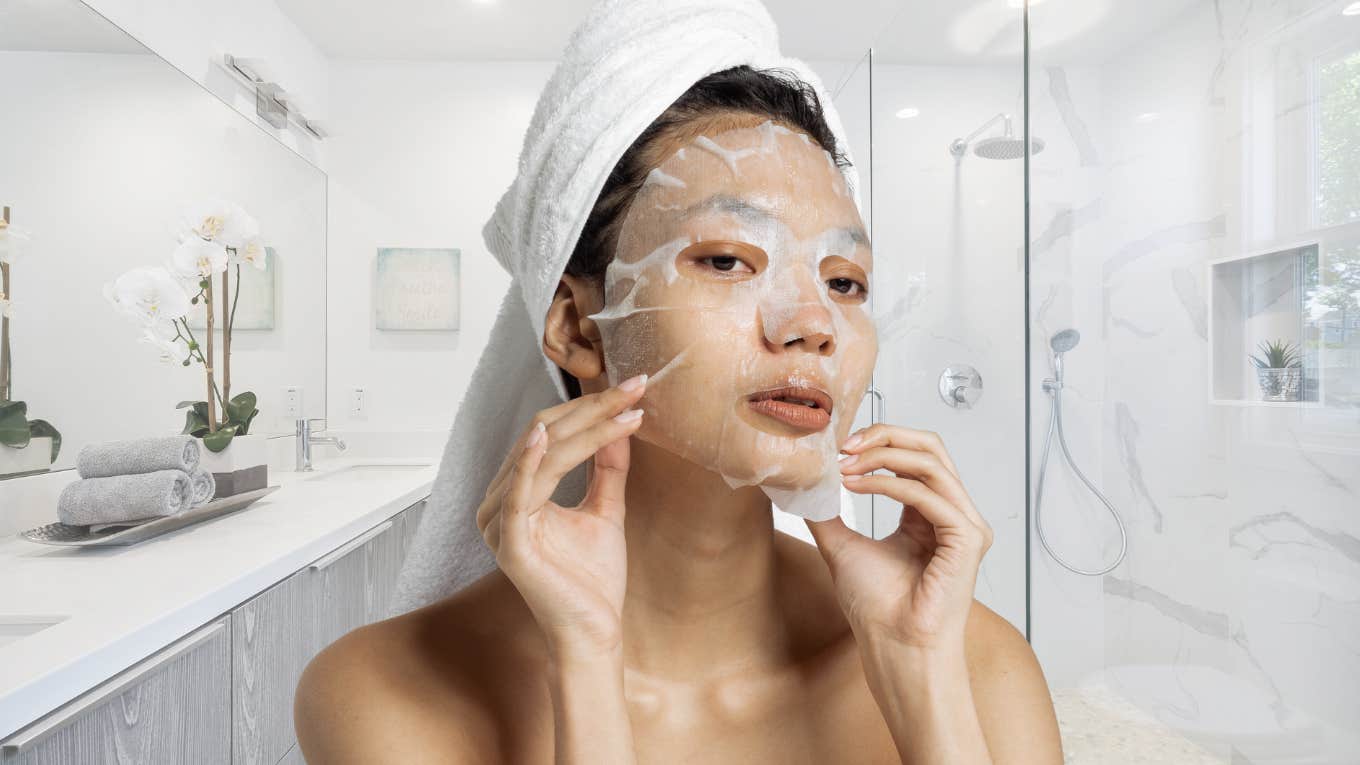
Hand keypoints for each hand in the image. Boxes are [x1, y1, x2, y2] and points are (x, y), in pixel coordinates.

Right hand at [476, 374, 647, 658]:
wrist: (594, 631)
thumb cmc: (593, 579)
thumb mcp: (605, 509)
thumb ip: (607, 467)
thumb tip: (619, 422)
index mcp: (516, 493)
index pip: (549, 433)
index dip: (590, 408)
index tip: (633, 389)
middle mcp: (498, 502)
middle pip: (544, 436)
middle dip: (592, 409)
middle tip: (635, 388)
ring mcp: (498, 522)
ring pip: (542, 456)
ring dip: (585, 428)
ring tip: (625, 410)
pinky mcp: (508, 542)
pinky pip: (518, 493)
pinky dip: (529, 461)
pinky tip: (543, 436)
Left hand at [804, 424, 993, 652]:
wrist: (892, 647)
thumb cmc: (876, 608)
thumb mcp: (842, 545)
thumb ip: (829, 512)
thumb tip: (803, 484)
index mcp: (931, 513)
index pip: (916, 454)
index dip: (879, 440)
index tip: (838, 445)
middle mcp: (954, 514)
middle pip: (930, 447)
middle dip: (885, 435)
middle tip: (844, 443)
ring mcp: (965, 525)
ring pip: (930, 463)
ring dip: (881, 458)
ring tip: (843, 466)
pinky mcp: (967, 538)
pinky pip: (928, 495)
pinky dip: (888, 484)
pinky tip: (855, 487)